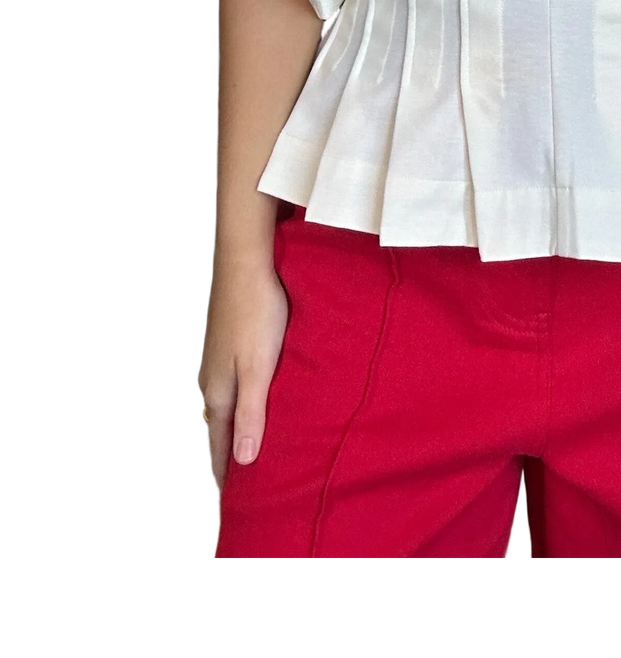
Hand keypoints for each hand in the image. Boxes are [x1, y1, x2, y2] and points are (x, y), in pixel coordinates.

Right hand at [198, 260, 288, 488]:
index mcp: (218, 392)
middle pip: (221, 430)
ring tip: (256, 451)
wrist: (246, 262)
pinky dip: (243, 406)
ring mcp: (219, 361)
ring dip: (239, 430)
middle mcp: (213, 381)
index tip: (236, 507)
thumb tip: (245, 461)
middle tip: (249, 488)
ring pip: (227, 407)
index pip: (220, 447)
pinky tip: (259, 403)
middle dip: (233, 458)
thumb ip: (252, 413)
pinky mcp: (230, 344)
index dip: (228, 477)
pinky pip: (234, 387)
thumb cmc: (257, 312)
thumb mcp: (258, 368)